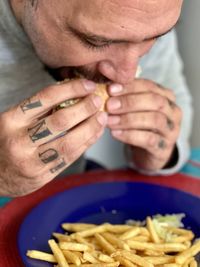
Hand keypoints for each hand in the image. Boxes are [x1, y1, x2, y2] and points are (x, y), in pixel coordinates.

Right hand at [0, 79, 106, 196]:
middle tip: (98, 100)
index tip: (87, 85)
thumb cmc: (5, 143)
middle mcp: (20, 141)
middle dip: (85, 108)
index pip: (46, 98)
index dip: (71, 89)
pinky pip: (70, 158)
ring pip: (70, 142)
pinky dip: (86, 144)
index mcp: (11, 120)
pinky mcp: (42, 176)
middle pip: (61, 120)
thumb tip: (72, 96)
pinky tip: (95, 134)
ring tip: (102, 117)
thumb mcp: (13, 121)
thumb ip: (38, 111)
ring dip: (91, 128)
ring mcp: (32, 161)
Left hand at [107, 79, 181, 170]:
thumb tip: (106, 89)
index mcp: (166, 97)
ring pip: (154, 120)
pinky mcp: (164, 148)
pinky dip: (130, 135)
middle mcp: (173, 112)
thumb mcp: (135, 109)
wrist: (149, 152)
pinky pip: (149, 139)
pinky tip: (115, 133)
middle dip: (130, 102)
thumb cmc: (140, 126)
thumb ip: (125, 98)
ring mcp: (171, 131)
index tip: (110, 90)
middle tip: (109, 105)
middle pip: (155, 101)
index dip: (130, 87)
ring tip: (110, 121)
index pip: (150, 86)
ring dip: (128, 119)